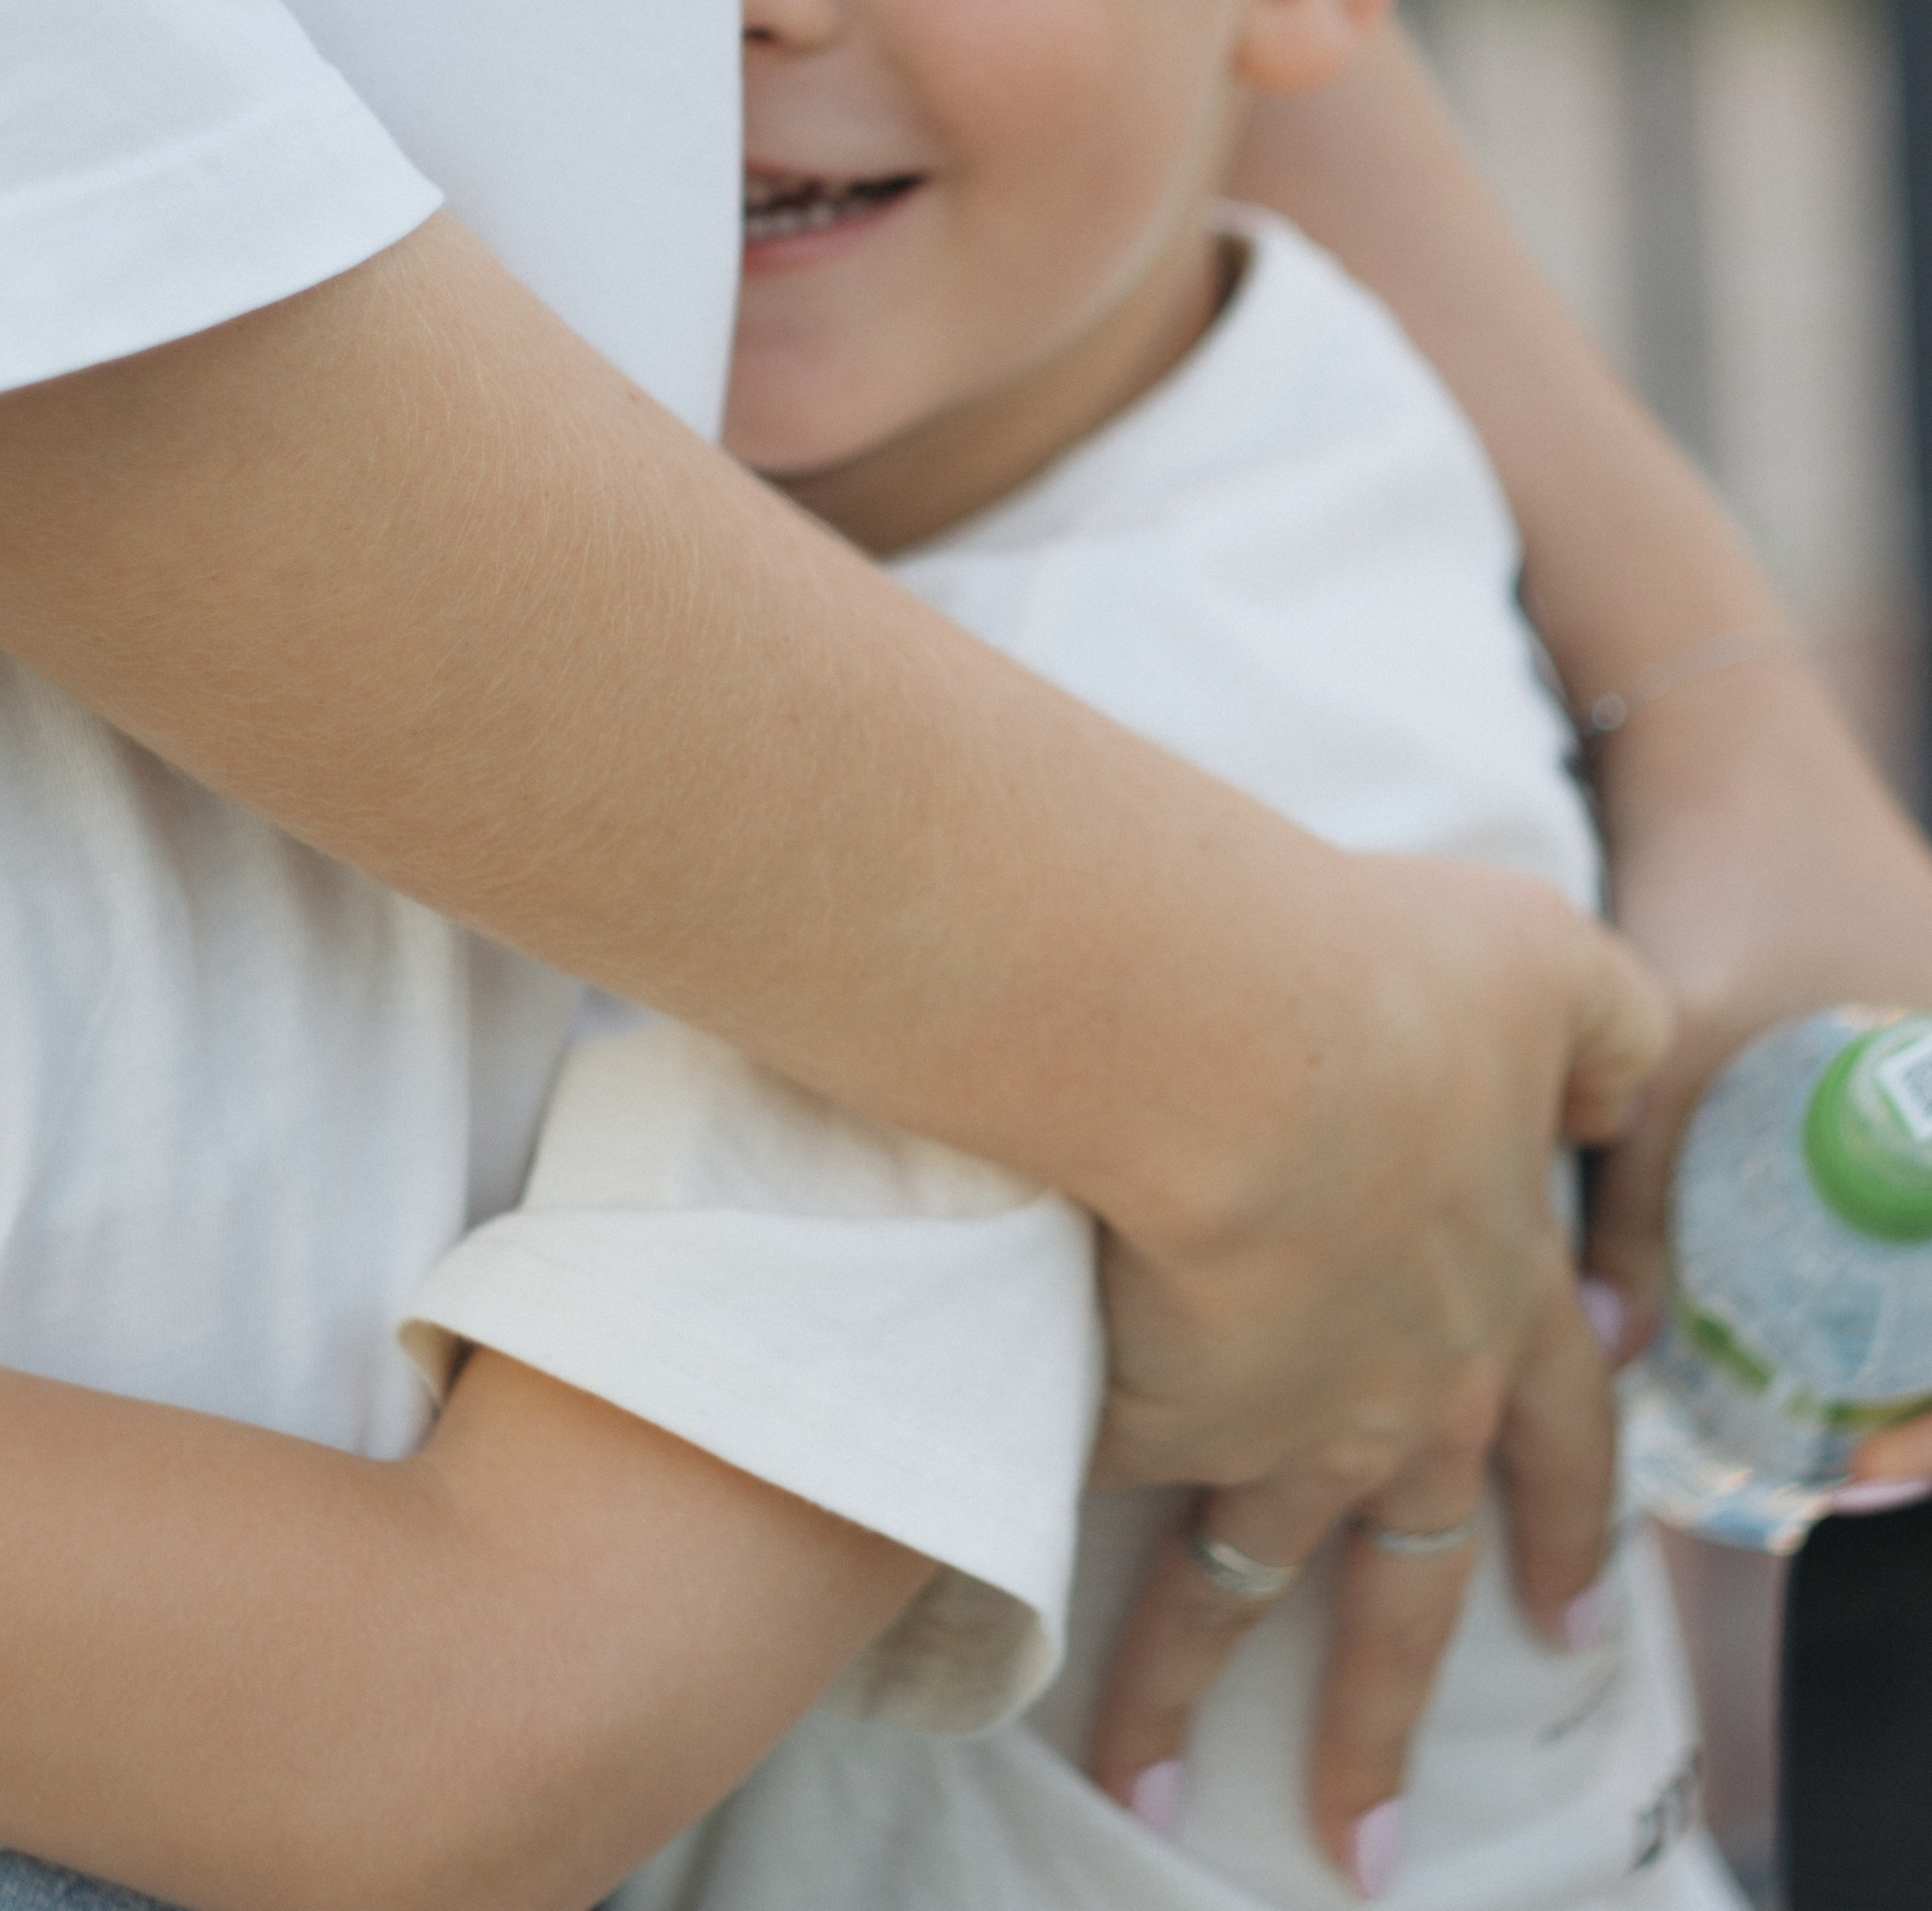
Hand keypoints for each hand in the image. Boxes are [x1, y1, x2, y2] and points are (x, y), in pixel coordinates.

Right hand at [1087, 851, 1668, 1884]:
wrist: (1241, 1045)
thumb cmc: (1394, 982)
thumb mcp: (1546, 962)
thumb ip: (1603, 1024)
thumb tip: (1606, 1079)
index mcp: (1494, 1297)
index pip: (1552, 1434)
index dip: (1562, 1514)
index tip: (1564, 1611)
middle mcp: (1392, 1397)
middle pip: (1402, 1582)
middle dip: (1384, 1706)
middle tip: (1369, 1825)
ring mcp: (1265, 1429)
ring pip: (1229, 1590)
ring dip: (1180, 1695)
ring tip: (1146, 1789)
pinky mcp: (1137, 1423)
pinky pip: (1079, 1495)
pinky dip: (1035, 1547)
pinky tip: (991, 1587)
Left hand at [1582, 657, 1931, 1491]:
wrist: (1735, 758)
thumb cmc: (1722, 891)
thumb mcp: (1680, 1052)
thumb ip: (1635, 1202)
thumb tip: (1606, 1351)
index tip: (1858, 1459)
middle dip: (1919, 1398)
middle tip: (1838, 1465)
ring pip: (1930, 1256)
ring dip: (1899, 1345)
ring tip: (1824, 1425)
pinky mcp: (1928, 1065)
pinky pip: (1921, 1204)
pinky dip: (1886, 1269)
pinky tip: (1818, 1320)